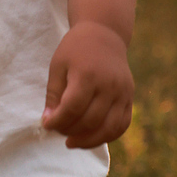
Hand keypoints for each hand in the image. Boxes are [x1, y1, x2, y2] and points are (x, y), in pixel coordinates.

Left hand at [42, 21, 133, 147]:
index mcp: (88, 75)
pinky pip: (121, 125)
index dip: (57, 121)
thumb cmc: (76, 49)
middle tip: (58, 130)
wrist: (104, 35)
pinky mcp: (129, 98)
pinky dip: (107, 136)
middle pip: (89, 121)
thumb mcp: (58, 65)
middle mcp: (109, 85)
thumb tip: (49, 121)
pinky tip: (91, 137)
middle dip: (70, 131)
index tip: (47, 125)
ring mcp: (122, 93)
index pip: (72, 108)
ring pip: (108, 129)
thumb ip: (53, 94)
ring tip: (72, 142)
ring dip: (88, 141)